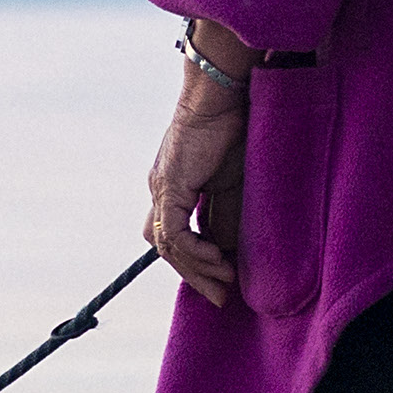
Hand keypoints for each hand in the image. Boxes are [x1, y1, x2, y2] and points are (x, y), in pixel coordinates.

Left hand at [146, 40, 251, 308]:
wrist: (222, 95)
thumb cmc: (232, 128)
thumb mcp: (232, 185)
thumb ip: (225, 218)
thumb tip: (230, 252)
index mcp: (172, 187)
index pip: (174, 236)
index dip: (194, 262)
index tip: (220, 283)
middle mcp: (160, 190)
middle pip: (166, 246)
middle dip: (194, 275)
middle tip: (219, 298)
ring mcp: (161, 188)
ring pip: (166, 245)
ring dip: (195, 268)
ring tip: (223, 283)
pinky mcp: (169, 187)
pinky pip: (174, 234)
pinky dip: (196, 252)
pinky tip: (219, 261)